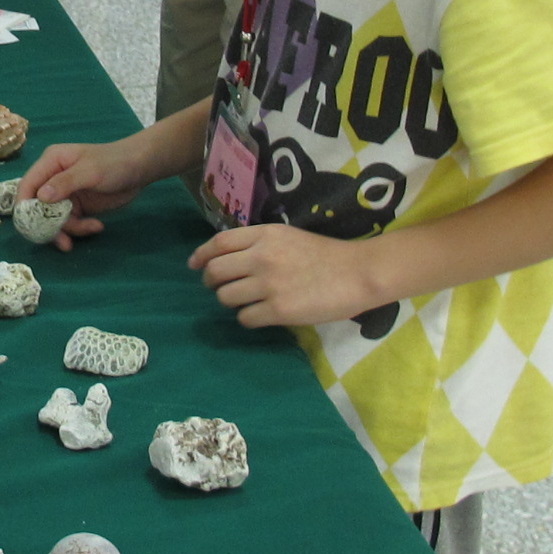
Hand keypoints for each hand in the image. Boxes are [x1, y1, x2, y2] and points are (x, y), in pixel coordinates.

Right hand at [15, 138, 152, 249]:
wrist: (139, 169)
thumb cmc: (113, 163)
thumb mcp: (90, 171)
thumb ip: (64, 183)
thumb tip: (40, 197)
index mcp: (51, 163)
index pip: (28, 185)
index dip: (24, 205)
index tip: (31, 225)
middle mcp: (53, 179)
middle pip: (38, 207)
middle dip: (48, 225)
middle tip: (63, 241)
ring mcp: (65, 195)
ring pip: (53, 220)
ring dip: (69, 229)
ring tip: (91, 228)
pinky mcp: (77, 207)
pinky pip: (70, 223)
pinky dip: (81, 228)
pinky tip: (97, 225)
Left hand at [189, 223, 387, 328]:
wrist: (358, 273)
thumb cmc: (326, 255)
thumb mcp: (288, 236)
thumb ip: (259, 243)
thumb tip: (227, 258)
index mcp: (264, 235)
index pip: (218, 243)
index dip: (201, 256)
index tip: (194, 266)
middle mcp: (261, 257)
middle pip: (215, 271)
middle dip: (211, 282)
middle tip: (219, 287)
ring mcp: (268, 284)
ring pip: (226, 297)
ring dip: (231, 301)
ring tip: (247, 301)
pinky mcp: (278, 310)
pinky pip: (245, 318)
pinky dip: (249, 318)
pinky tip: (262, 314)